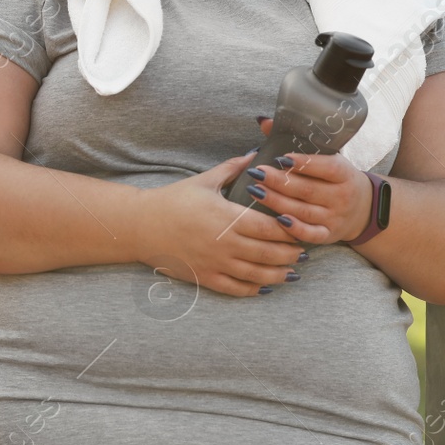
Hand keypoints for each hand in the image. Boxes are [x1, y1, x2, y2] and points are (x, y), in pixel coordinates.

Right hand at [133, 150, 306, 297]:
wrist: (141, 226)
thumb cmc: (172, 200)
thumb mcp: (204, 180)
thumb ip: (232, 169)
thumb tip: (255, 155)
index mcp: (227, 217)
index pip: (270, 228)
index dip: (290, 231)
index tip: (302, 229)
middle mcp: (225, 243)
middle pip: (269, 253)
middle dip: (291, 254)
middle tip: (304, 253)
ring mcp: (215, 263)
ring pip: (257, 274)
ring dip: (279, 274)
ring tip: (292, 272)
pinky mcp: (205, 278)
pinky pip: (236, 288)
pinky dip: (254, 289)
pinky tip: (265, 286)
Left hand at [247, 116, 374, 244]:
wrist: (363, 209)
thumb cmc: (336, 178)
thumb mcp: (327, 157)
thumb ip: (296, 140)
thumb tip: (263, 122)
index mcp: (344, 174)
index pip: (326, 167)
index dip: (304, 163)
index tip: (281, 158)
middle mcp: (342, 197)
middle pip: (308, 190)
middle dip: (280, 181)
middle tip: (257, 173)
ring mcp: (335, 218)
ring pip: (304, 211)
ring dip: (277, 202)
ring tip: (255, 191)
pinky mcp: (328, 235)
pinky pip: (311, 235)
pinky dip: (295, 229)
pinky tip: (276, 219)